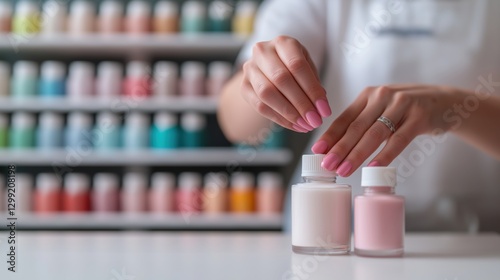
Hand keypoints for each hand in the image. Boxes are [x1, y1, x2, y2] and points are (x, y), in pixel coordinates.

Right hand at [241, 36, 330, 132]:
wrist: (268, 67)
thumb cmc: (293, 67)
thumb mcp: (307, 67)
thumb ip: (314, 84)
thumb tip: (321, 107)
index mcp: (282, 42)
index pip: (297, 65)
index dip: (312, 89)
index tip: (325, 110)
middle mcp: (262, 52)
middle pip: (281, 79)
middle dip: (301, 104)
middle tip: (315, 121)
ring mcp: (250, 69)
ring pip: (267, 93)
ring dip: (288, 113)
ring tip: (305, 125)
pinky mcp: (244, 87)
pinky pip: (260, 106)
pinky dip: (279, 118)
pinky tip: (294, 125)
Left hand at [311, 85, 462, 176]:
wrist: (445, 102)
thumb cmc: (406, 110)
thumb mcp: (382, 110)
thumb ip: (363, 122)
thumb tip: (334, 147)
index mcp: (369, 95)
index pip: (344, 118)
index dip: (330, 136)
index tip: (316, 152)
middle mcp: (382, 96)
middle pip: (356, 127)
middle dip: (339, 148)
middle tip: (326, 166)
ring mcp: (402, 104)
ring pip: (374, 134)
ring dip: (357, 154)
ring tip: (344, 170)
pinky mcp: (420, 117)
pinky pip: (399, 139)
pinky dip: (385, 154)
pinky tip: (373, 167)